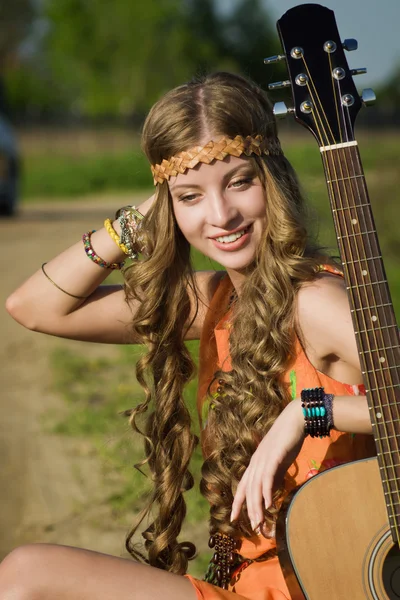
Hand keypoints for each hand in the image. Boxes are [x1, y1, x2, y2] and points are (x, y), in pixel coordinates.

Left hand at [230, 399, 304, 532]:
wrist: (295, 420)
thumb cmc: (288, 441)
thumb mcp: (279, 463)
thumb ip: (274, 477)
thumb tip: (270, 494)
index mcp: (255, 464)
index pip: (242, 486)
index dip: (237, 503)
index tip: (233, 519)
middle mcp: (255, 462)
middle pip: (247, 489)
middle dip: (248, 510)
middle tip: (253, 528)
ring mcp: (263, 458)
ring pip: (255, 486)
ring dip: (257, 505)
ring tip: (259, 521)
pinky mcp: (273, 456)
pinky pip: (267, 476)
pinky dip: (267, 491)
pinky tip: (269, 503)